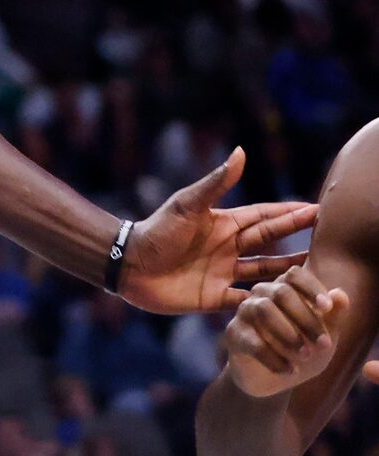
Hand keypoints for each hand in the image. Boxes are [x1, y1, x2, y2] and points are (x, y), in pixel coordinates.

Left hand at [118, 148, 317, 314]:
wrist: (128, 264)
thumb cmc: (156, 230)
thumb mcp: (189, 205)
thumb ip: (217, 183)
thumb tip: (241, 151)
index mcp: (222, 224)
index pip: (263, 217)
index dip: (288, 213)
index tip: (315, 208)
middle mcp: (227, 247)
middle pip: (270, 242)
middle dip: (297, 237)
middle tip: (327, 235)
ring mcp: (222, 272)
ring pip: (265, 272)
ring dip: (289, 271)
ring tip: (318, 271)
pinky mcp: (215, 296)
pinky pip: (248, 299)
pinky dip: (267, 302)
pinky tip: (289, 304)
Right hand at [224, 263, 348, 396]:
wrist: (272, 377)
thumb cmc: (300, 348)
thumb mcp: (323, 335)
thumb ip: (333, 316)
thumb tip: (341, 294)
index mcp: (284, 288)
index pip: (294, 274)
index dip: (311, 287)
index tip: (327, 308)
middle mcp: (261, 295)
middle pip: (281, 292)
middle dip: (307, 319)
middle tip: (324, 344)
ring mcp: (244, 312)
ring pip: (264, 311)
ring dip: (290, 335)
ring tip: (306, 356)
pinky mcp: (234, 334)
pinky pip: (254, 342)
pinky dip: (276, 359)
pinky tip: (291, 371)